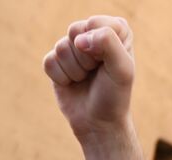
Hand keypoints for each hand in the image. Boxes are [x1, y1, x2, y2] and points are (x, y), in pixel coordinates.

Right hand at [43, 16, 147, 159]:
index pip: (94, 23)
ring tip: (84, 80)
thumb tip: (79, 39)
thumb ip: (108, 43)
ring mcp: (73, 48)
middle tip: (95, 72)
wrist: (98, 123)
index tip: (106, 64)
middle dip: (84, 57)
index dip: (97, 46)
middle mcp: (93, 34)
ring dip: (74, 70)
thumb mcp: (122, 69)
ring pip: (61, 47)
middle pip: (75, 31)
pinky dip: (61, 77)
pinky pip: (49, 61)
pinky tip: (72, 84)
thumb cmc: (114, 95)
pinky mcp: (56, 62)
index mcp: (114, 29)